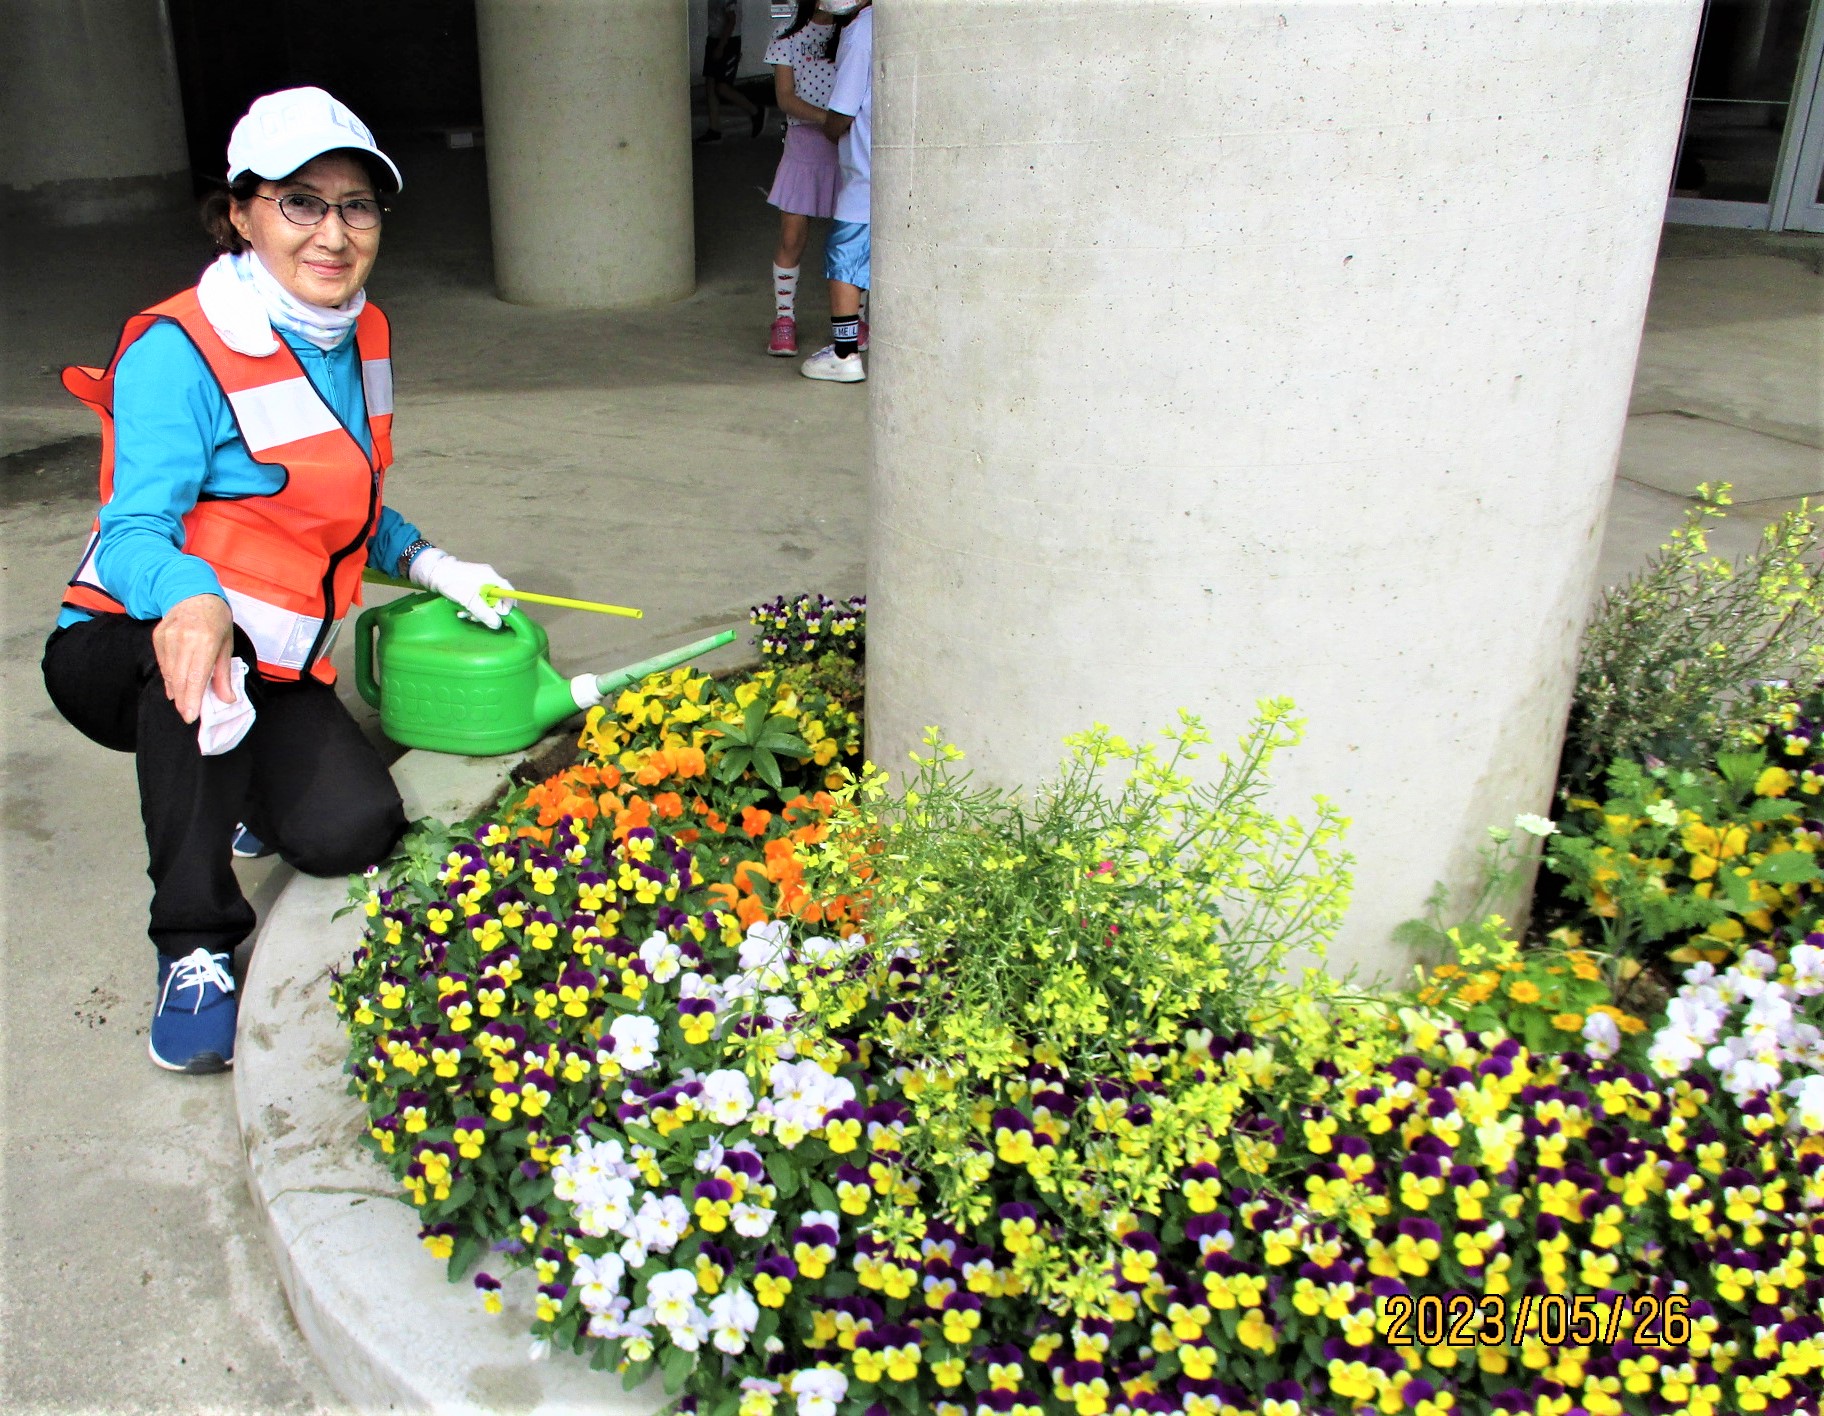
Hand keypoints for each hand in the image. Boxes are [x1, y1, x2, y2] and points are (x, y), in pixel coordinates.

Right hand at [153, 594, 234, 723]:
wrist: (193, 595)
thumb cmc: (216, 621)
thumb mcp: (227, 644)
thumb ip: (224, 674)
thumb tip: (227, 699)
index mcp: (206, 640)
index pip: (196, 675)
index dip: (192, 698)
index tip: (191, 716)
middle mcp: (184, 639)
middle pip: (180, 677)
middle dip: (183, 700)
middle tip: (187, 715)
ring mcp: (168, 637)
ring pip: (168, 672)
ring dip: (175, 691)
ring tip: (183, 703)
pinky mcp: (157, 637)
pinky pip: (162, 664)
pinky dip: (168, 678)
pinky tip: (174, 688)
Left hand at [407, 547, 516, 629]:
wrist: (433, 571)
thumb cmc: (453, 583)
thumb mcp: (470, 600)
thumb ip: (484, 613)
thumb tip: (497, 624)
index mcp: (491, 577)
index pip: (509, 592)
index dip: (508, 606)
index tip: (501, 617)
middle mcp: (488, 577)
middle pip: (497, 598)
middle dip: (488, 611)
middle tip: (478, 618)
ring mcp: (479, 580)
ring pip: (485, 600)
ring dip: (477, 611)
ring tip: (465, 615)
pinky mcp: (469, 584)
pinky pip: (476, 598)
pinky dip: (471, 606)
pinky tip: (461, 611)